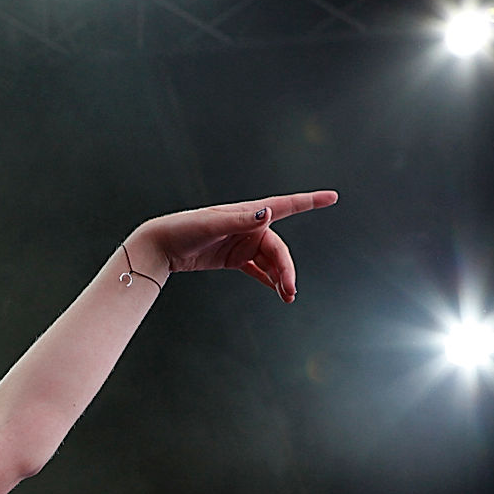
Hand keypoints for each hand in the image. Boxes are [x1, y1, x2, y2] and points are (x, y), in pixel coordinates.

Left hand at [132, 190, 336, 302]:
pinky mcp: (231, 258)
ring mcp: (240, 243)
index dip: (310, 201)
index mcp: (247, 213)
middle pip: (277, 248)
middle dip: (286, 269)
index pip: (285, 205)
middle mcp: (248, 227)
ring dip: (279, 278)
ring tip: (286, 296)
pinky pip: (256, 269)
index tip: (333, 196)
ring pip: (269, 261)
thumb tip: (267, 213)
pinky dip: (267, 279)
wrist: (160, 245)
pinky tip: (276, 291)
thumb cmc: (183, 228)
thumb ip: (240, 220)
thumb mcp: (211, 224)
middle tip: (290, 291)